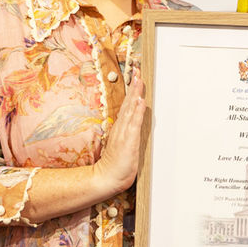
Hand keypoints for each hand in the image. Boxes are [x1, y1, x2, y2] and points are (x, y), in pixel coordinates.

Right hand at [92, 71, 146, 192]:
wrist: (108, 177)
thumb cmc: (117, 162)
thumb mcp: (123, 142)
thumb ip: (127, 129)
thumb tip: (133, 116)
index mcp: (121, 125)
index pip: (127, 103)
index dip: (132, 88)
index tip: (136, 74)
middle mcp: (122, 126)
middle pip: (128, 101)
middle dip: (134, 84)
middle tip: (137, 69)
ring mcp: (124, 132)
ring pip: (131, 109)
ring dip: (135, 93)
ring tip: (139, 79)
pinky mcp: (129, 140)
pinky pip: (134, 123)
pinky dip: (137, 112)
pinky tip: (139, 101)